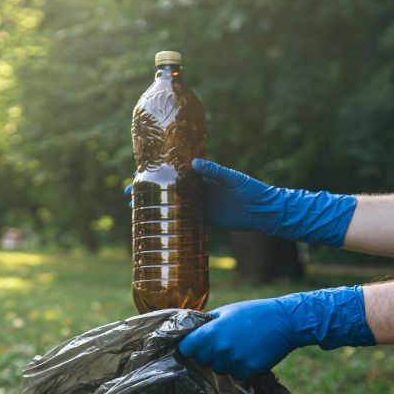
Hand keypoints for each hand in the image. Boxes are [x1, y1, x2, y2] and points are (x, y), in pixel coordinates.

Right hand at [125, 159, 356, 245]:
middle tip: (126, 197)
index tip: (137, 174)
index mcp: (202, 176)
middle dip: (147, 193)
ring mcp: (200, 207)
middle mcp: (198, 191)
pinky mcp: (206, 222)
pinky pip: (185, 224)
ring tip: (134, 212)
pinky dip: (171, 226)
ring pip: (172, 208)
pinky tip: (157, 229)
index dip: (156, 173)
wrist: (266, 211)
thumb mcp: (233, 178)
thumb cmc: (252, 189)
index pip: (174, 173)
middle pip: (167, 191)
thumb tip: (194, 163)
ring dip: (155, 210)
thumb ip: (215, 171)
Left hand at [178, 286, 373, 379]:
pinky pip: (236, 374)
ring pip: (220, 369)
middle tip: (225, 340)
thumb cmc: (254, 313)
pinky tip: (250, 353)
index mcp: (211, 332)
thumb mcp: (226, 311)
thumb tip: (189, 331)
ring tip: (240, 345)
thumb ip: (206, 323)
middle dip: (209, 353)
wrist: (285, 321)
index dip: (188, 346)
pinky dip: (241, 367)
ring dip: (226, 361)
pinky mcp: (248, 371)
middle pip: (202, 360)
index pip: (186, 347)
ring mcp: (234, 362)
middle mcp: (220, 349)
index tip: (192, 345)